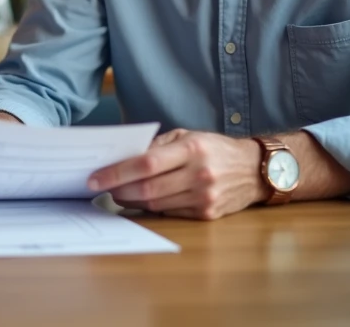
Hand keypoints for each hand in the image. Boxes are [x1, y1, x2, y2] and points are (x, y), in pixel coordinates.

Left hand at [87, 129, 266, 219]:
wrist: (255, 170)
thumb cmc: (215, 149)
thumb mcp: (188, 135)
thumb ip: (157, 145)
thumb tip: (123, 158)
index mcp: (192, 149)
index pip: (145, 163)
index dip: (117, 172)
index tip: (95, 178)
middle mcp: (199, 174)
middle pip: (148, 188)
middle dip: (118, 190)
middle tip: (101, 188)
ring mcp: (204, 197)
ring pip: (156, 204)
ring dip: (131, 201)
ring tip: (118, 193)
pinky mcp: (207, 214)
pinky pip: (169, 213)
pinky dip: (152, 208)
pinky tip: (142, 201)